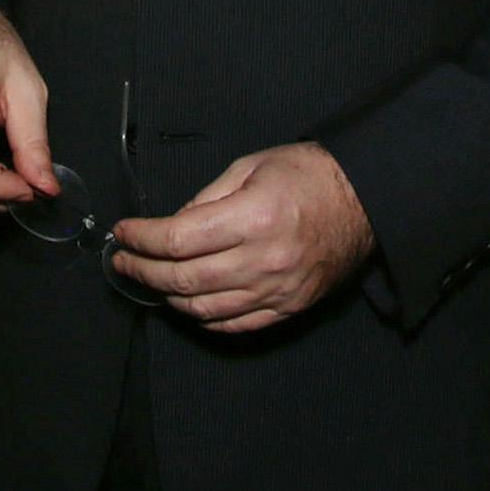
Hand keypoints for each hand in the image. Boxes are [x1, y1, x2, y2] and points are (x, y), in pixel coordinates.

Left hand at [111, 144, 373, 333]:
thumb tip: (172, 225)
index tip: (123, 234)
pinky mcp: (289, 307)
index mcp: (251, 218)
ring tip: (150, 281)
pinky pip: (235, 324)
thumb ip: (207, 198)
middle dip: (143, 272)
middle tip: (123, 263)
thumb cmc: (308, 174)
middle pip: (184, 280)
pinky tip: (186, 303)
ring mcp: (277, 290)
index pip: (178, 239)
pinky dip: (203, 317)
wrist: (366, 200)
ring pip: (204, 308)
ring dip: (168, 298)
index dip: (142, 239)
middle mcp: (263, 260)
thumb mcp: (251, 166)